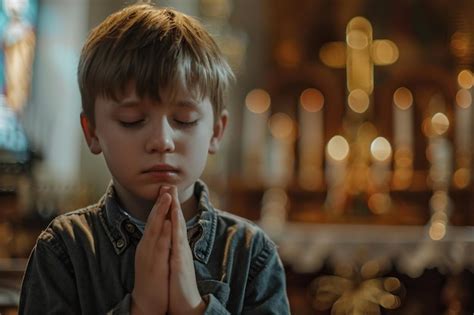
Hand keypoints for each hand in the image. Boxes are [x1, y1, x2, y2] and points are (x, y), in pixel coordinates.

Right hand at [131, 188, 171, 314]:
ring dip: (161, 212)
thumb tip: (163, 228)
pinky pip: (159, 246)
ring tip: (167, 197)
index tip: (165, 189)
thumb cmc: (152, 279)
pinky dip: (163, 233)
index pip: (154, 220)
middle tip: (166, 186)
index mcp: (148, 244)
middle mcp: (146, 246)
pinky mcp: (154, 265)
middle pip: (153, 220)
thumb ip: (157, 242)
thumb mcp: (154, 257)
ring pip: (155, 229)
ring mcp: (149, 255)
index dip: (160, 205)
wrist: (146, 302)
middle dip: (160, 202)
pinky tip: (166, 223)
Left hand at [167, 186, 205, 314]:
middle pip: (176, 220)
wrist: (185, 303)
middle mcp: (180, 247)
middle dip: (173, 202)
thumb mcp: (174, 262)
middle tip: (170, 184)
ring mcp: (181, 254)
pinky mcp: (180, 263)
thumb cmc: (178, 284)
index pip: (173, 222)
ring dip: (175, 211)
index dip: (169, 207)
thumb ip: (173, 248)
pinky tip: (174, 221)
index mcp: (176, 246)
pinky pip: (177, 244)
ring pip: (178, 228)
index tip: (166, 191)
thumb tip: (170, 236)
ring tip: (172, 195)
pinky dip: (175, 231)